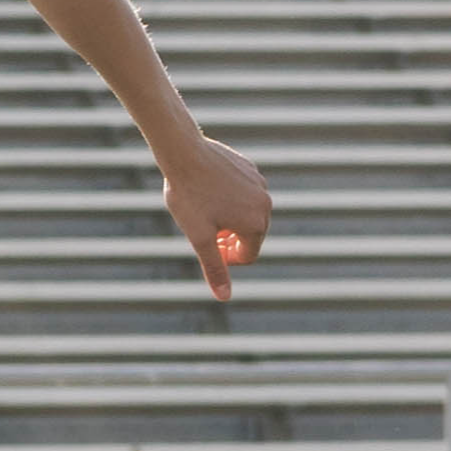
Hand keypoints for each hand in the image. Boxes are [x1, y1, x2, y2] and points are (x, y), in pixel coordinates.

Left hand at [161, 134, 271, 300]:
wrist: (185, 153)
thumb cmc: (189, 197)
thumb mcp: (199, 238)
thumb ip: (214, 268)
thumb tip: (224, 297)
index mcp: (256, 224)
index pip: (247, 255)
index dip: (224, 257)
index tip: (205, 245)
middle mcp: (266, 204)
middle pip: (250, 235)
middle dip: (228, 238)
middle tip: (203, 227)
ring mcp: (260, 185)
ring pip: (246, 213)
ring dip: (228, 218)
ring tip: (204, 208)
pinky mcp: (251, 169)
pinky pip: (244, 193)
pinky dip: (230, 198)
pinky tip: (207, 190)